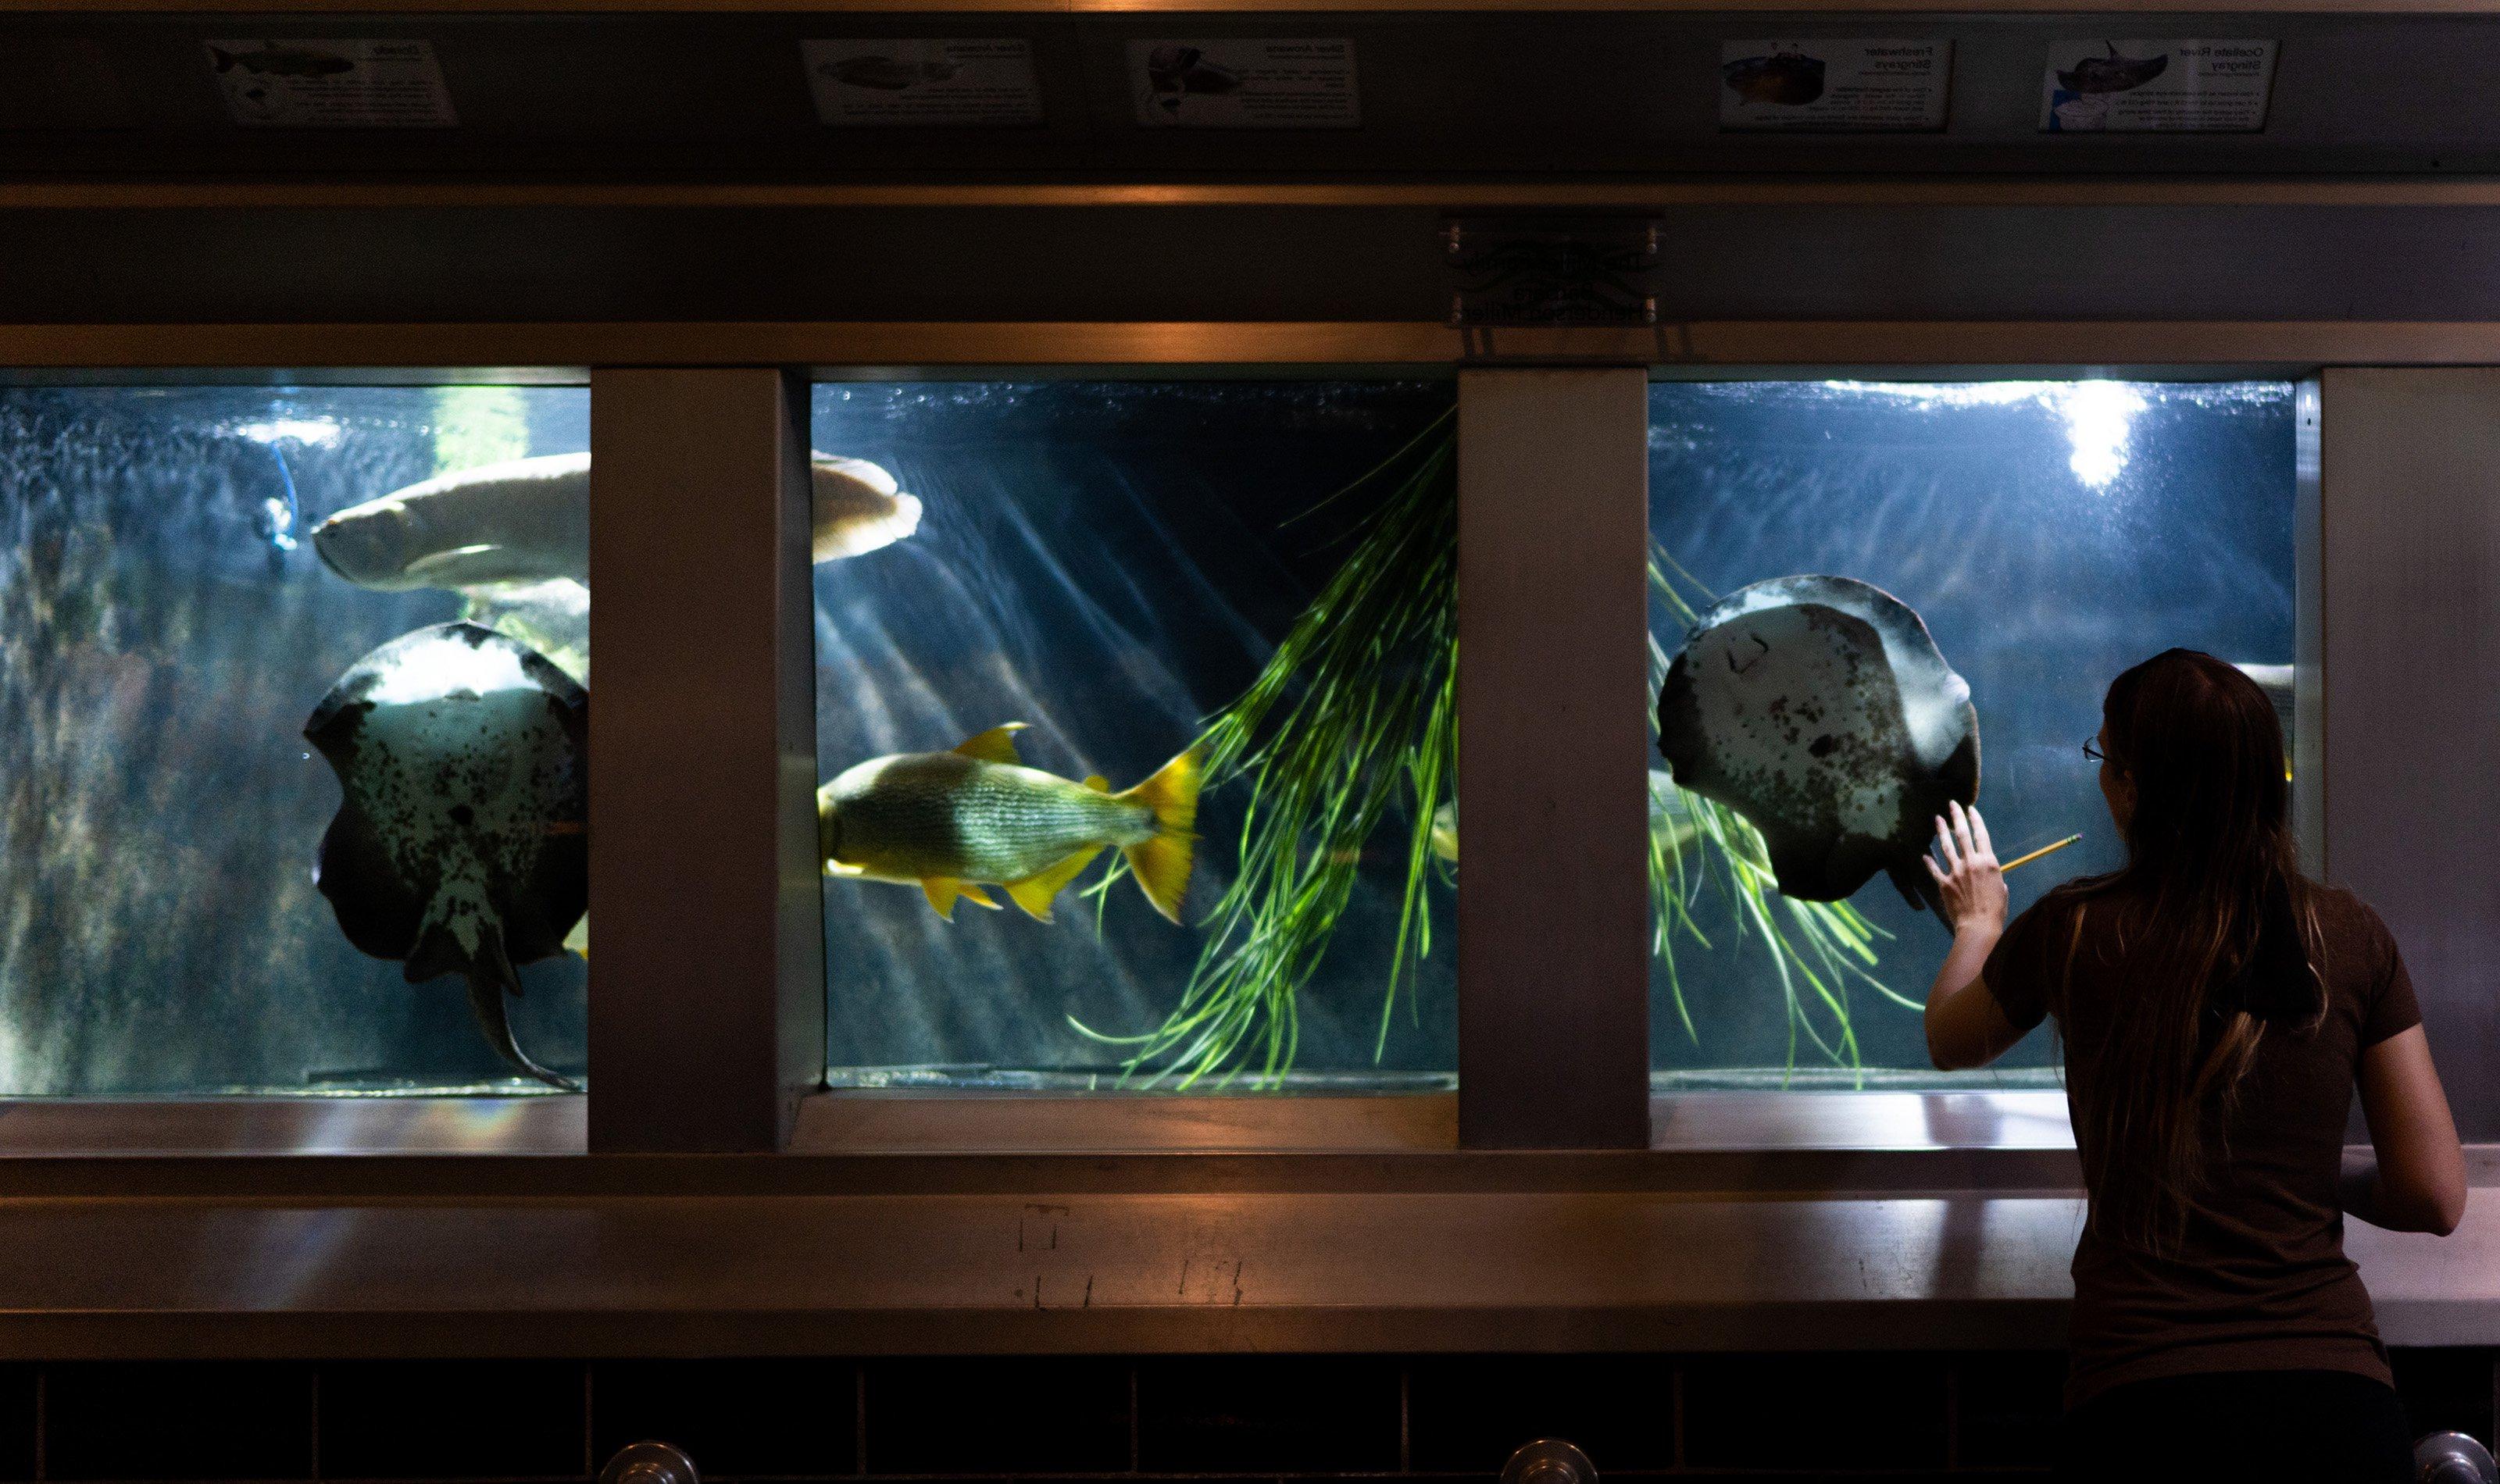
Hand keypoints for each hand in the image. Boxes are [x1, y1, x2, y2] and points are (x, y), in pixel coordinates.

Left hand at [1925, 800, 2006, 934]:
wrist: (1979, 926)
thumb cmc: (1995, 911)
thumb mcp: (2001, 890)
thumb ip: (1995, 878)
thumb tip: (1993, 877)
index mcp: (1989, 862)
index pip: (1981, 835)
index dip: (1975, 820)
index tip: (1970, 808)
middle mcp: (1971, 863)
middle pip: (1963, 834)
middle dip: (1957, 816)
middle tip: (1952, 804)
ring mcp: (1956, 872)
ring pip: (1946, 846)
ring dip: (1941, 831)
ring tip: (1937, 818)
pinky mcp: (1944, 883)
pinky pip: (1934, 869)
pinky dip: (1929, 861)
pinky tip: (1924, 854)